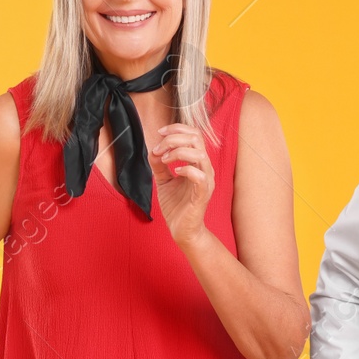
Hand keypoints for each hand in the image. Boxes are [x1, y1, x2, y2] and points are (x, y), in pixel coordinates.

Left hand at [150, 122, 213, 246]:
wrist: (182, 229)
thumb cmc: (176, 206)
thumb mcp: (163, 181)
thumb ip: (159, 165)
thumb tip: (152, 150)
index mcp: (197, 163)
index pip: (194, 135)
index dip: (177, 129)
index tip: (159, 133)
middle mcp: (205, 168)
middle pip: (196, 139)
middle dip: (174, 138)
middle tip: (158, 148)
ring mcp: (206, 181)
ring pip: (199, 154)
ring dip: (177, 152)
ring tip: (163, 160)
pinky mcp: (203, 194)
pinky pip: (200, 176)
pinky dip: (186, 169)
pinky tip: (175, 172)